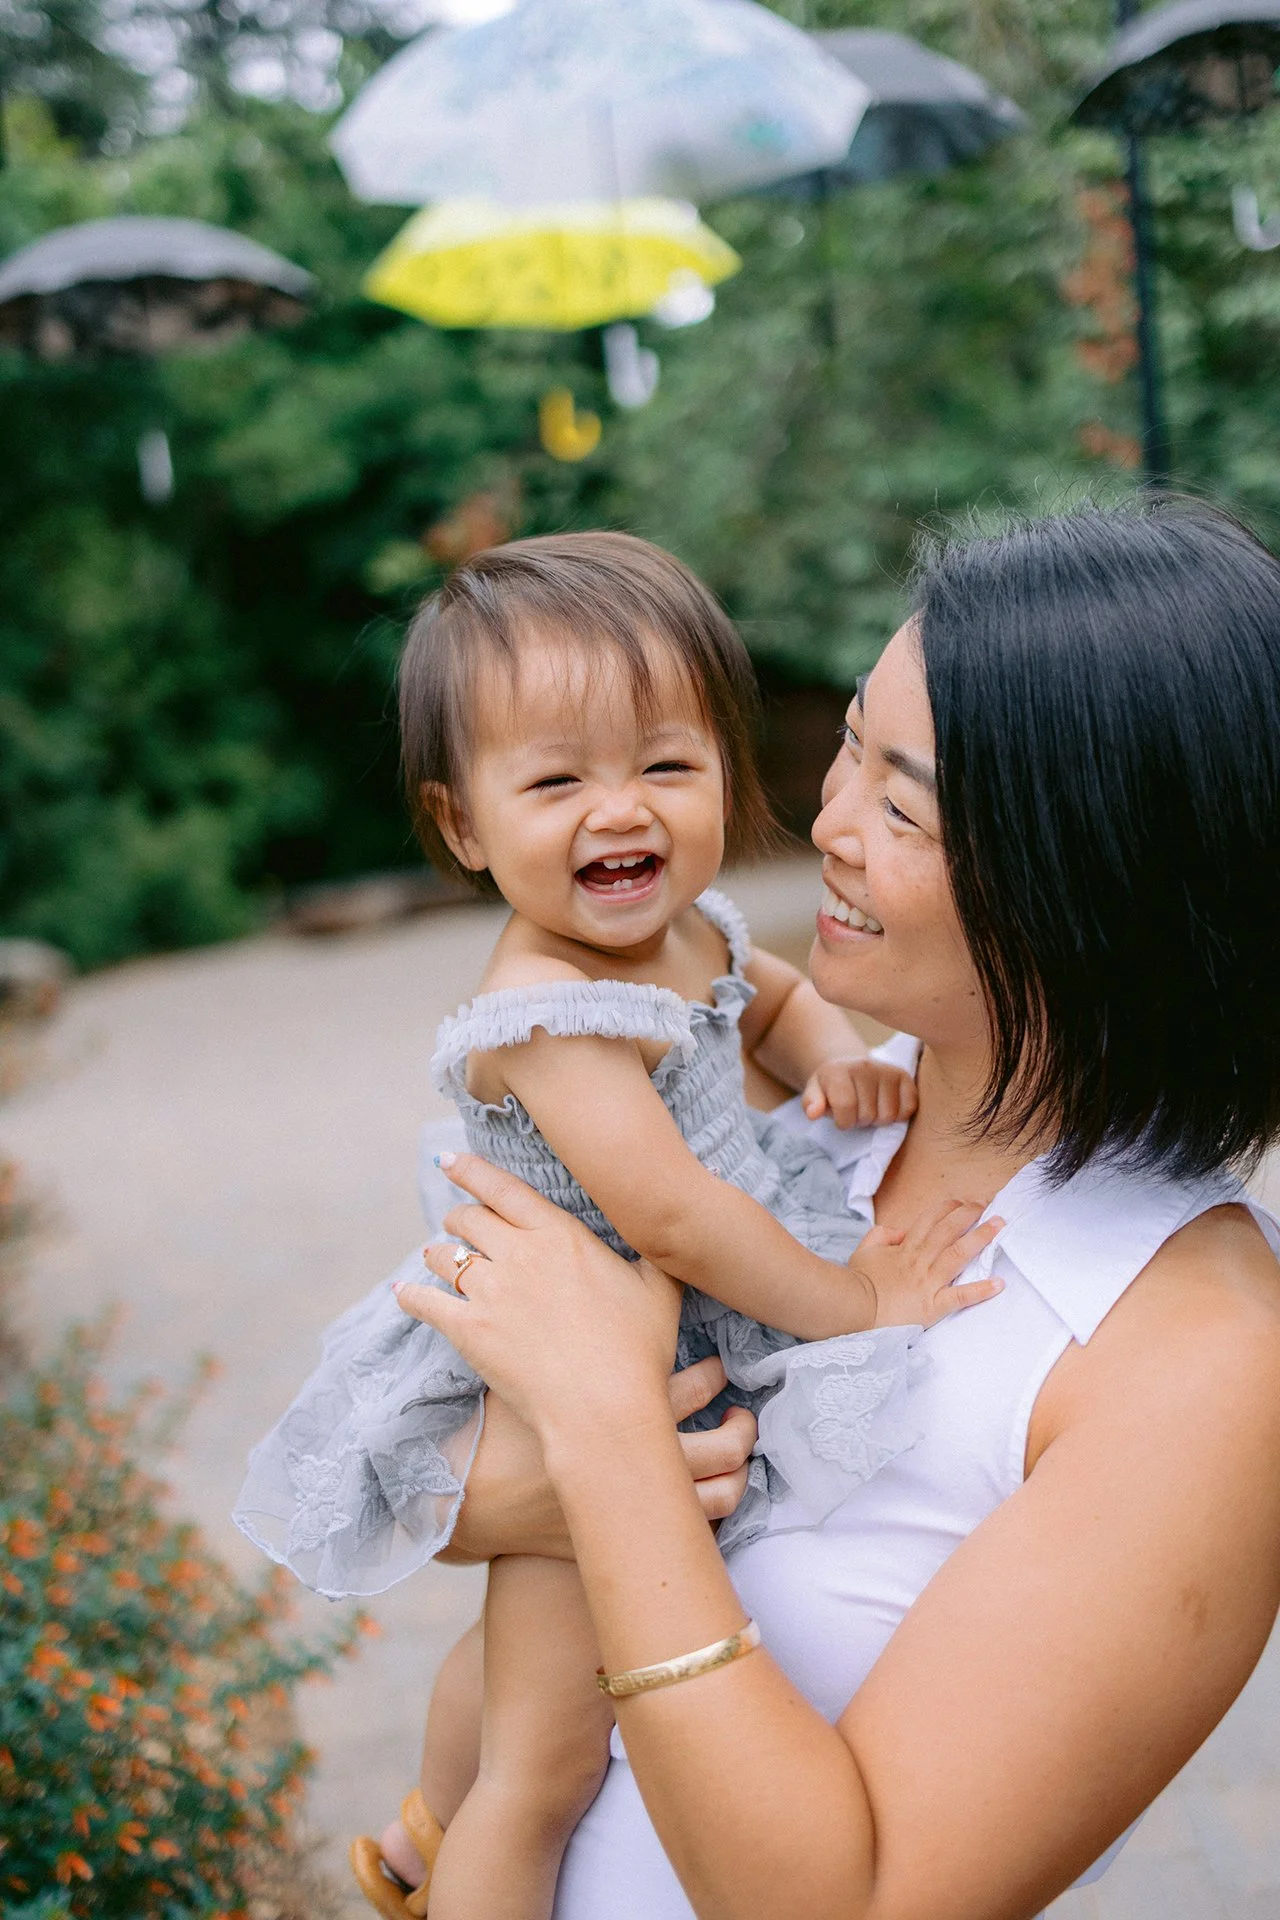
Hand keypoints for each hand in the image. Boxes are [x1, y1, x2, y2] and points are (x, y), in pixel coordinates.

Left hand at [394, 1152, 684, 1441]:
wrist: (604, 1407)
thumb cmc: (638, 1352)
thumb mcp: (660, 1291)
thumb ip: (653, 1256)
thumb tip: (661, 1239)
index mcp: (561, 1236)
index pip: (505, 1190)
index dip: (473, 1172)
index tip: (450, 1160)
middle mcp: (519, 1253)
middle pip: (469, 1219)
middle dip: (459, 1217)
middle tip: (457, 1223)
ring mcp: (490, 1291)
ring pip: (445, 1257)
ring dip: (437, 1254)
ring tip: (435, 1258)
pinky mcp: (468, 1330)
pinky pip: (426, 1302)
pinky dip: (411, 1295)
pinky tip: (403, 1293)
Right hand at [439, 1358, 756, 1562]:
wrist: (467, 1495)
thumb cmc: (495, 1425)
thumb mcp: (527, 1365)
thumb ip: (558, 1328)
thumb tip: (575, 1280)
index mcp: (623, 1410)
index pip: (697, 1386)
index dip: (716, 1375)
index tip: (719, 1367)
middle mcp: (641, 1457)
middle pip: (722, 1445)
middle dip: (741, 1429)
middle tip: (742, 1413)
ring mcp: (639, 1503)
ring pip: (719, 1496)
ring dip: (738, 1477)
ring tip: (733, 1458)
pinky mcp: (627, 1536)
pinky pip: (690, 1531)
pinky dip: (706, 1516)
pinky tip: (704, 1495)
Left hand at [802, 1057, 918, 1127]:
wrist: (850, 1067)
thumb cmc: (831, 1088)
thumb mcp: (814, 1093)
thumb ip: (811, 1103)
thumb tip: (813, 1114)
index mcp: (839, 1070)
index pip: (845, 1106)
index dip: (843, 1121)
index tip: (841, 1118)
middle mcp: (865, 1066)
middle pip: (868, 1114)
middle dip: (860, 1121)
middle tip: (856, 1112)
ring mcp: (887, 1070)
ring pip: (889, 1115)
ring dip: (878, 1120)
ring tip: (870, 1109)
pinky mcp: (904, 1076)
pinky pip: (909, 1108)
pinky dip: (899, 1116)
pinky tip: (886, 1107)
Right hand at [853, 1200, 1004, 1329]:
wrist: (853, 1308)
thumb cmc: (858, 1282)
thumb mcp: (864, 1250)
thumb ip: (881, 1235)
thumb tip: (900, 1231)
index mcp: (905, 1248)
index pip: (930, 1220)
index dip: (948, 1208)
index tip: (962, 1201)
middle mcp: (920, 1261)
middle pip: (948, 1231)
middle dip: (969, 1215)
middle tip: (987, 1205)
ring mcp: (928, 1283)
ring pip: (958, 1255)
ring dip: (981, 1238)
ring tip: (999, 1226)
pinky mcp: (933, 1307)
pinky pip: (960, 1296)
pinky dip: (981, 1290)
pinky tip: (999, 1283)